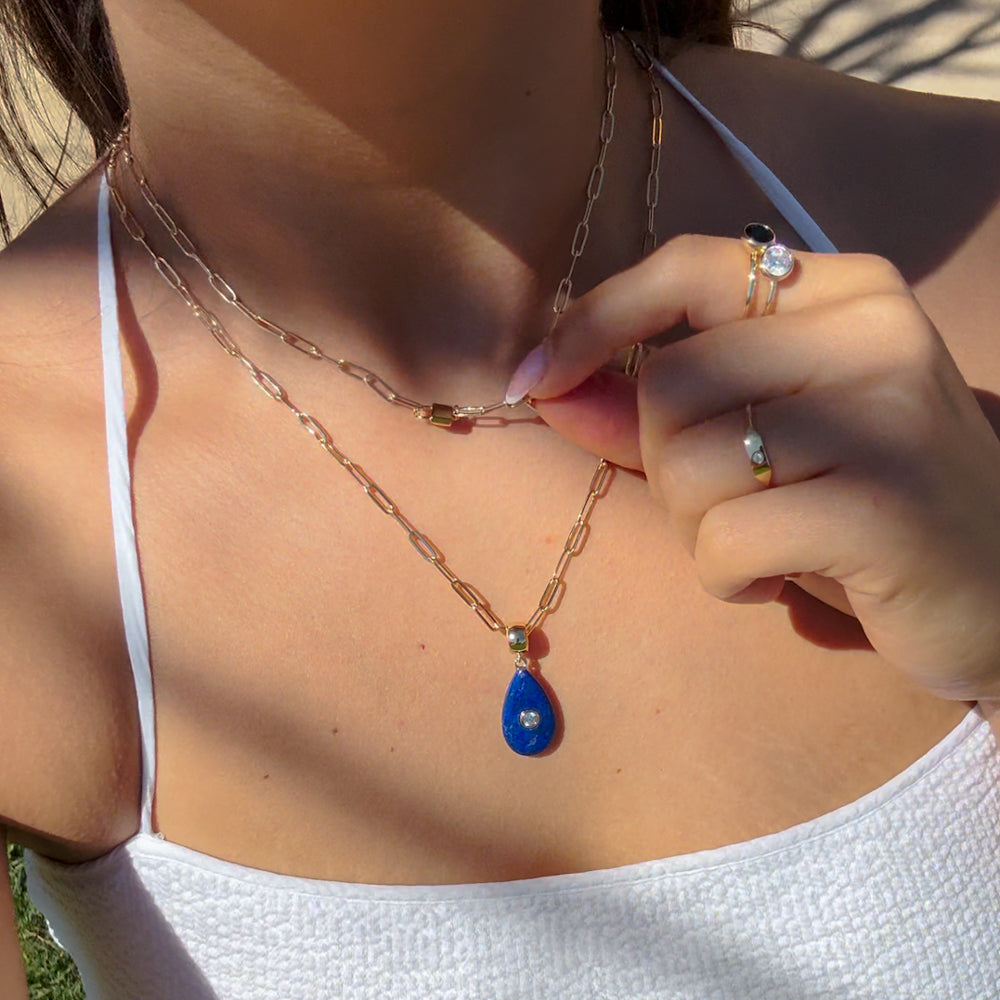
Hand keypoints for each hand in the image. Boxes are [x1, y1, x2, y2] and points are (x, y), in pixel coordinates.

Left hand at [514, 234, 999, 700]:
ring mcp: (886, 411)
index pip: (688, 268)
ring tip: (765, 543)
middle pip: (668, 384)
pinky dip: (728, 577)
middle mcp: (873, 328)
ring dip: (697, 528)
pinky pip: (726, 537)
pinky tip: (783, 580)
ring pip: (686, 462)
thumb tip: (547, 387)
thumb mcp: (759, 445)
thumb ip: (651, 409)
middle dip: (665, 466)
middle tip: (731, 505)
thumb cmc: (863, 508)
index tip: (538, 378)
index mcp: (845, 292)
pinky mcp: (884, 503)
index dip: (596, 319)